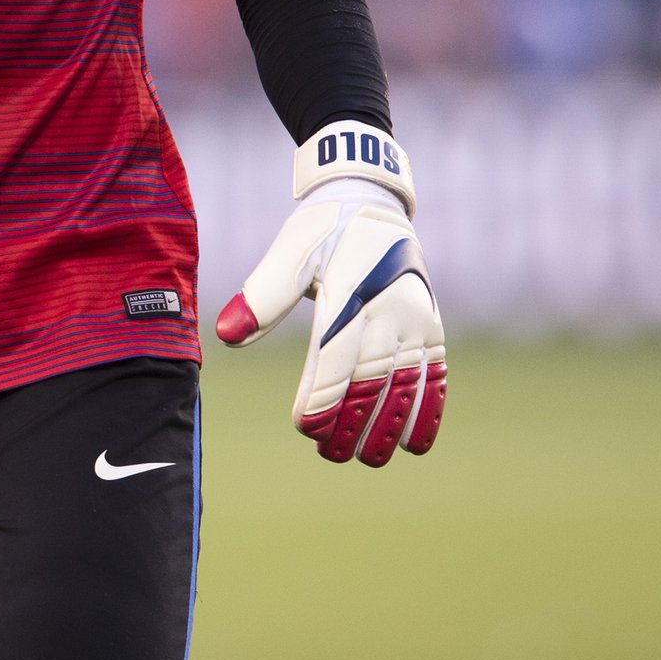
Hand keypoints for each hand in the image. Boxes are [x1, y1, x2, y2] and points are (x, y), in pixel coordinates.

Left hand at [214, 121, 445, 466]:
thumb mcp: (288, 252)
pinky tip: (416, 443)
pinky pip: (435, 373)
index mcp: (347, 289)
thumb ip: (262, 296)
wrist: (371, 200)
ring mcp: (415, 317)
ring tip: (370, 458)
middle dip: (352, 418)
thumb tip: (225, 334)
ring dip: (390, 423)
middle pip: (371, 375)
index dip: (321, 394)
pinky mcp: (432, 324)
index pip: (333, 354)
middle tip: (330, 454)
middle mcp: (387, 306)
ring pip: (406, 380)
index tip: (305, 428)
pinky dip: (429, 408)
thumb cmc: (320, 231)